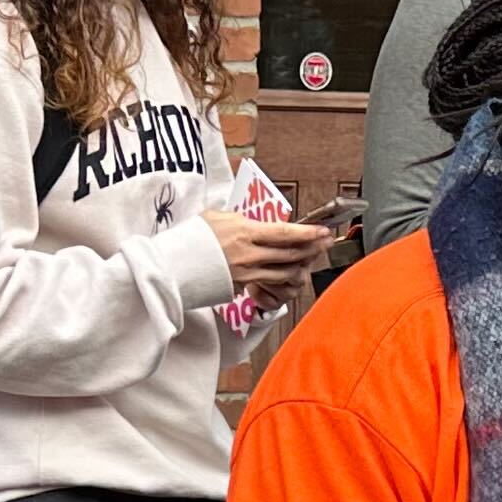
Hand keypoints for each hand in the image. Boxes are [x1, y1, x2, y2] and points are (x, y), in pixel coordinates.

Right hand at [205, 211, 330, 301]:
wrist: (176, 263)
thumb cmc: (194, 236)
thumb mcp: (218, 217)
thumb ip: (241, 219)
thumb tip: (257, 221)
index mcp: (245, 232)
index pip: (284, 233)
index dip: (307, 233)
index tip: (322, 230)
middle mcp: (249, 254)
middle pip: (289, 253)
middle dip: (311, 248)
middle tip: (325, 242)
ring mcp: (246, 272)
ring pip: (283, 271)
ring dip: (300, 265)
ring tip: (311, 257)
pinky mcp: (241, 285)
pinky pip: (269, 282)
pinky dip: (283, 278)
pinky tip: (291, 272)